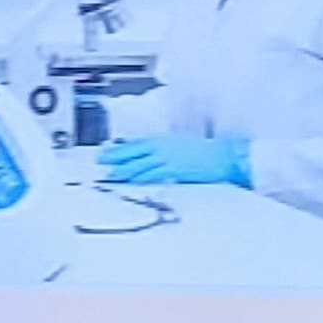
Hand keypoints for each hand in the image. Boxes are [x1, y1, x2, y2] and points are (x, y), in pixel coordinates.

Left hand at [99, 136, 250, 187]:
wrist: (222, 155)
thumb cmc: (203, 153)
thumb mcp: (179, 147)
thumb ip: (162, 151)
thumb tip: (147, 158)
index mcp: (162, 140)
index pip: (135, 144)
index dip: (118, 149)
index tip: (106, 153)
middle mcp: (162, 147)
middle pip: (132, 153)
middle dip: (114, 158)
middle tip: (100, 162)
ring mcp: (167, 158)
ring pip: (139, 164)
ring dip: (123, 170)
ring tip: (110, 175)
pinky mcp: (174, 169)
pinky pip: (152, 174)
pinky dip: (140, 178)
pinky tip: (130, 182)